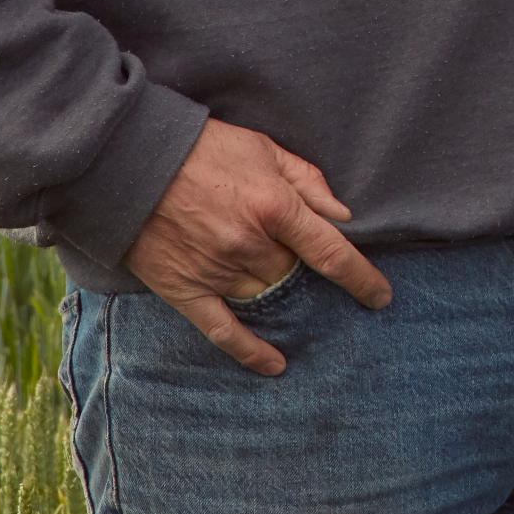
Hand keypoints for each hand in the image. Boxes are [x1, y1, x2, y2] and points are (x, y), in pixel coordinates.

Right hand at [124, 118, 392, 375]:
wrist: (133, 162)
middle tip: (293, 253)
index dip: (361, 278)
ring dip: (277, 291)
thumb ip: (308, 182)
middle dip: (301, 267)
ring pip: (266, 296)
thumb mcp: (266, 149)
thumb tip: (342, 217)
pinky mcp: (184, 290)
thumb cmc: (206, 149)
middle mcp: (250, 245)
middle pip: (296, 274)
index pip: (331, 253)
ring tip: (276, 280)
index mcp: (275, 208)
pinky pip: (223, 331)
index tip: (380, 296)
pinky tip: (275, 364)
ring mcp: (216, 271)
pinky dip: (250, 351)